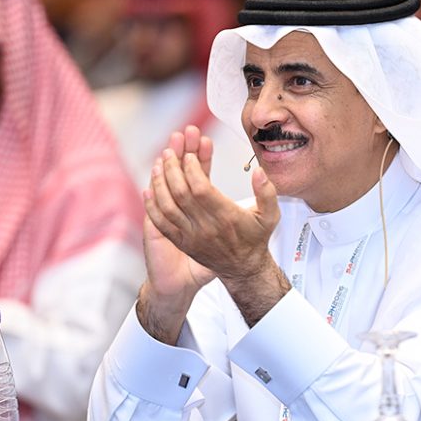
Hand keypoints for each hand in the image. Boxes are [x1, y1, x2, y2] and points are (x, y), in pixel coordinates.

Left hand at [139, 125, 285, 337]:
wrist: (243, 269)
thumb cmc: (255, 239)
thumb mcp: (270, 215)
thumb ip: (267, 192)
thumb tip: (258, 171)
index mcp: (226, 217)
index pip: (201, 188)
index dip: (192, 168)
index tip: (189, 155)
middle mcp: (206, 227)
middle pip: (181, 194)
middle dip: (172, 169)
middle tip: (169, 152)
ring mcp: (191, 236)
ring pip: (168, 207)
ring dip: (160, 184)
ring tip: (158, 165)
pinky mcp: (182, 242)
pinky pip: (161, 223)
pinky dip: (152, 206)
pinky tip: (149, 190)